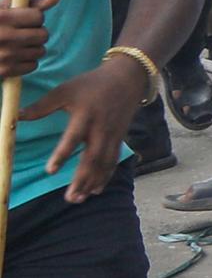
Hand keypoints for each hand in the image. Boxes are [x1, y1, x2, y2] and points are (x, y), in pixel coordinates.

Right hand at [0, 0, 56, 82]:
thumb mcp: (4, 8)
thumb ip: (32, 2)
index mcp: (1, 18)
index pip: (38, 16)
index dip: (33, 17)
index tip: (24, 19)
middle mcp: (3, 37)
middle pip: (43, 35)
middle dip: (36, 32)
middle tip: (23, 32)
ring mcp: (4, 56)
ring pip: (41, 51)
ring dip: (33, 47)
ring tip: (18, 44)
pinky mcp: (4, 71)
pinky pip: (33, 65)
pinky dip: (27, 61)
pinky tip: (14, 56)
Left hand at [31, 51, 136, 202]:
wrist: (127, 79)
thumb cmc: (92, 84)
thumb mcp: (66, 90)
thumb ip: (42, 105)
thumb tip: (17, 117)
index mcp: (85, 116)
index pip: (73, 138)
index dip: (62, 155)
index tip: (50, 171)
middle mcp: (100, 129)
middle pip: (92, 158)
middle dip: (81, 179)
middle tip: (69, 198)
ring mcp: (112, 136)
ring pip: (103, 164)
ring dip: (92, 183)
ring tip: (79, 198)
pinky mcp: (119, 139)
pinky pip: (113, 162)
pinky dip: (105, 177)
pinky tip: (96, 190)